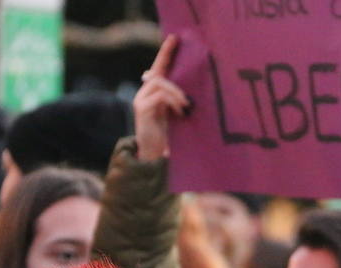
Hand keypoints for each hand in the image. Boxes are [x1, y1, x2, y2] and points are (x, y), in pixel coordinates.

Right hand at [134, 34, 189, 160]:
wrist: (154, 156)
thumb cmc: (171, 137)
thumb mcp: (180, 115)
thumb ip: (183, 102)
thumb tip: (199, 90)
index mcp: (156, 93)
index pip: (159, 68)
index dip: (166, 53)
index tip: (175, 37)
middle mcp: (146, 92)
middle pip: (157, 72)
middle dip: (169, 63)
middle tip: (183, 62)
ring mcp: (141, 99)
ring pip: (159, 82)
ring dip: (176, 92)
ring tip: (187, 105)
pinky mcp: (141, 109)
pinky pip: (158, 96)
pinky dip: (172, 101)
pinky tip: (181, 112)